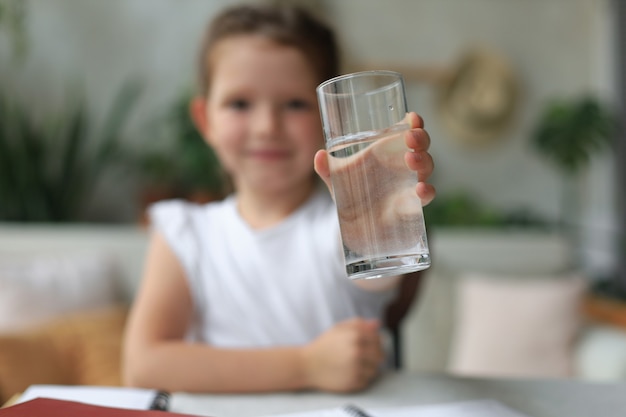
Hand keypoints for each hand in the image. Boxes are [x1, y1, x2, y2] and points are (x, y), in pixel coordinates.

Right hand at [301, 318, 383, 392]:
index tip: (367, 345)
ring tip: (354, 365)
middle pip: (380, 355)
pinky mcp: (353, 382)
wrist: (307, 365)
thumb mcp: (338, 329)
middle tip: (362, 357)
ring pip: (375, 369)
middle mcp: (358, 351)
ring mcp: (356, 367)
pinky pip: (367, 381)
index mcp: (355, 335)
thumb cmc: (322, 346)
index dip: (374, 342)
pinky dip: (361, 378)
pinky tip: (350, 373)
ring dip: (368, 368)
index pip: (378, 339)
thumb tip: (377, 324)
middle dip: (373, 356)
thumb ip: (359, 324)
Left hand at [314, 112, 435, 205]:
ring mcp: (409, 184)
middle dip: (421, 138)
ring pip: (426, 168)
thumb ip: (327, 169)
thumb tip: (319, 155)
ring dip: (423, 161)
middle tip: (411, 138)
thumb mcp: (336, 180)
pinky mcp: (411, 205)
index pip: (408, 131)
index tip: (412, 118)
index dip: (414, 123)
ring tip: (411, 159)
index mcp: (388, 152)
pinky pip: (425, 196)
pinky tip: (420, 189)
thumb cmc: (349, 195)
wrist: (352, 227)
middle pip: (421, 146)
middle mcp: (403, 166)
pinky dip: (426, 192)